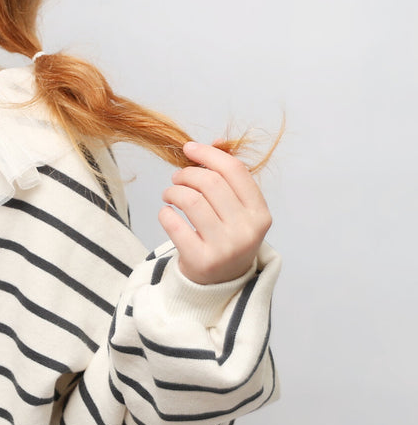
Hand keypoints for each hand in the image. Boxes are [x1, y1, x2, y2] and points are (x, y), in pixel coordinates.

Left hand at [158, 141, 271, 284]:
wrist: (220, 282)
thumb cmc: (226, 236)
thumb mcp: (236, 208)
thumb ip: (228, 175)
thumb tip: (216, 141)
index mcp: (259, 213)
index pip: (235, 171)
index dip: (208, 154)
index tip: (189, 148)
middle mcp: (247, 231)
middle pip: (210, 182)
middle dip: (187, 173)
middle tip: (177, 178)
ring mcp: (226, 248)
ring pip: (191, 200)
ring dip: (173, 191)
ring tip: (170, 195)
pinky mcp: (202, 260)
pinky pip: (174, 224)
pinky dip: (165, 213)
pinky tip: (167, 214)